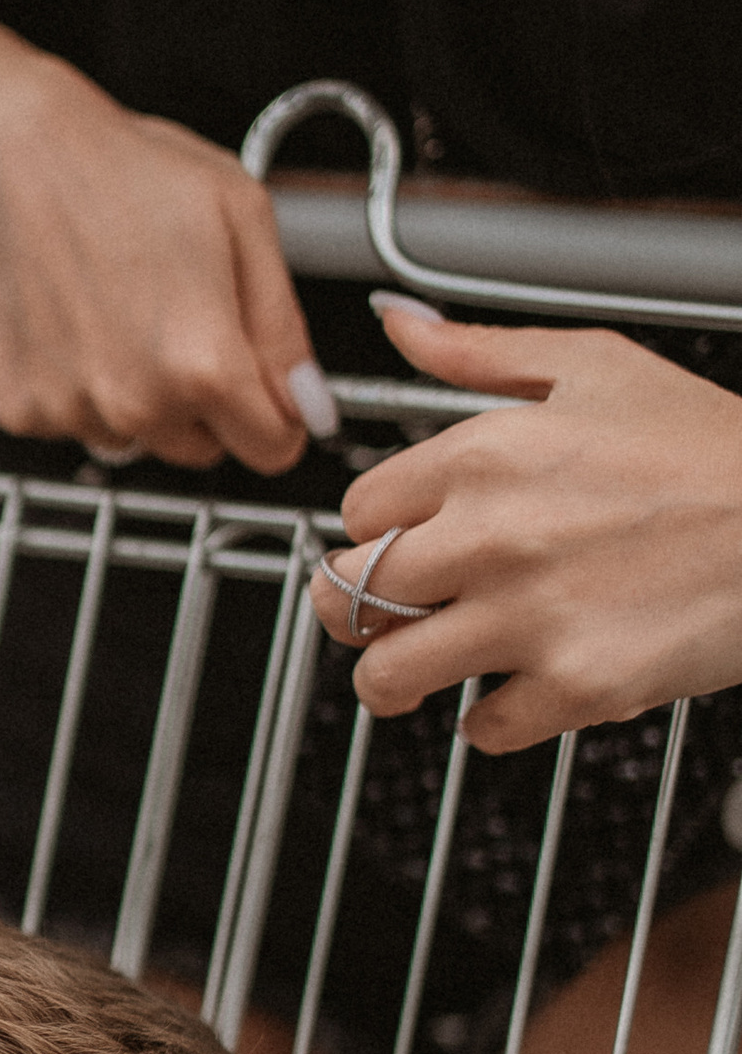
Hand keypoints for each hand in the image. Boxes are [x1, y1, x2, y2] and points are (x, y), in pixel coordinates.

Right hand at [0, 0, 332, 475]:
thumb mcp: (243, 219)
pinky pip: (72, 422)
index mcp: (205, 362)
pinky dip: (77, 385)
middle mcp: (135, 401)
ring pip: (137, 439)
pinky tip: (73, 320)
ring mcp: (70, 407)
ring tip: (119, 308)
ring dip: (139, 395)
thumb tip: (312, 407)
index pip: (274, 448)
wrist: (9, 152)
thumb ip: (286, 329)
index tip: (260, 377)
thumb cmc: (125, 170)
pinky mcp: (16, 404)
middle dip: (206, 401)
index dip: (278, 410)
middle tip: (180, 315)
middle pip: (205, 449)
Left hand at [310, 299, 741, 752]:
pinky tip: (509, 694)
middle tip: (378, 616)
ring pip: (388, 675)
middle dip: (352, 608)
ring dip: (391, 679)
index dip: (373, 529)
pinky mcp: (576, 685)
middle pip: (349, 594)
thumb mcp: (595, 365)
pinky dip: (489, 721)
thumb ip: (480, 351)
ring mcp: (530, 616)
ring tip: (414, 672)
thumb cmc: (711, 447)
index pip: (358, 509)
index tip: (395, 540)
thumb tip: (401, 325)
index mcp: (483, 454)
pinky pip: (483, 728)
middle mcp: (491, 536)